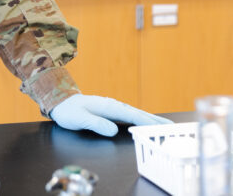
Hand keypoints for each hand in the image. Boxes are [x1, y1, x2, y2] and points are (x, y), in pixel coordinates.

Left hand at [50, 94, 169, 136]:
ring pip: (135, 113)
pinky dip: (140, 118)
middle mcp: (113, 105)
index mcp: (108, 107)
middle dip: (154, 120)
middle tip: (171, 126)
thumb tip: (113, 130)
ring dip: (150, 118)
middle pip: (138, 113)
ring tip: (164, 125)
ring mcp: (112, 106)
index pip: (132, 115)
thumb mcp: (80, 119)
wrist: (60, 101)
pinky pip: (129, 114)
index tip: (160, 127)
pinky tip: (145, 122)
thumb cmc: (69, 111)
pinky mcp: (110, 110)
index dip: (146, 122)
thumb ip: (96, 124)